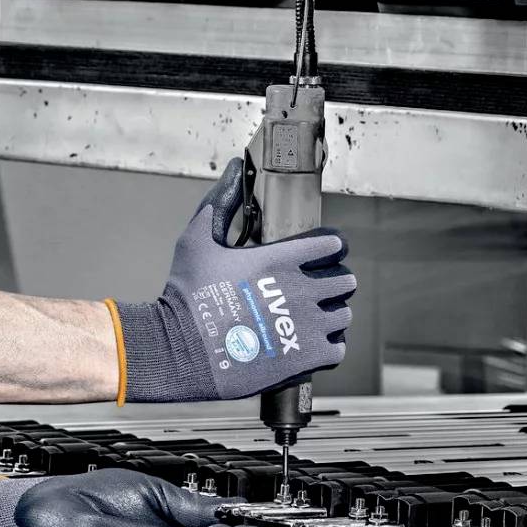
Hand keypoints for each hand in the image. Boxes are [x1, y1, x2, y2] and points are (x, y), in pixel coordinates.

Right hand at [113, 159, 354, 403]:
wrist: (180, 350)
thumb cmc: (187, 294)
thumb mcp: (198, 238)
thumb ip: (222, 200)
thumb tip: (237, 167)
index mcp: (280, 259)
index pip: (334, 244)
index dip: (331, 245)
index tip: (322, 251)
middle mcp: (301, 290)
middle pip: (346, 280)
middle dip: (332, 280)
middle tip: (312, 286)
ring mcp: (306, 327)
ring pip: (344, 314)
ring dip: (330, 313)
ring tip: (308, 316)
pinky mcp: (306, 359)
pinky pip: (337, 347)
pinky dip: (327, 344)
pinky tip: (306, 342)